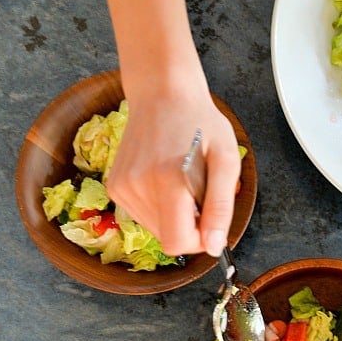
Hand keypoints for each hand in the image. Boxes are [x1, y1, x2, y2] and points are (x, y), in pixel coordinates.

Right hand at [105, 81, 239, 256]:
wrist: (162, 93)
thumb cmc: (200, 123)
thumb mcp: (227, 160)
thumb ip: (221, 207)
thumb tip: (213, 247)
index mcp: (167, 180)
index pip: (177, 243)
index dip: (199, 241)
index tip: (211, 220)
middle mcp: (137, 186)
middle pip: (168, 238)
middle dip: (190, 225)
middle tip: (200, 191)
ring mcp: (121, 187)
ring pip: (156, 229)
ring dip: (175, 215)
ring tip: (183, 182)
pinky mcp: (114, 186)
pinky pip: (143, 215)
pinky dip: (160, 206)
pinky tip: (167, 179)